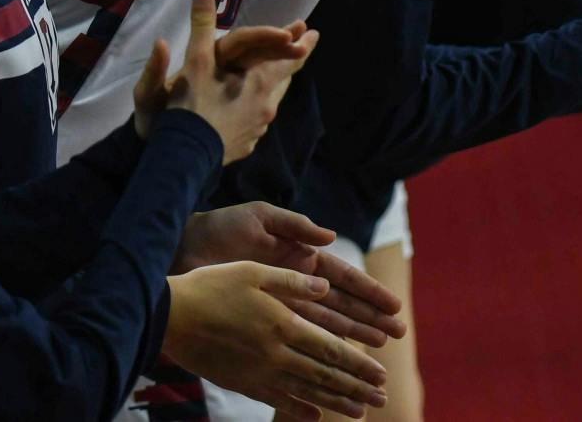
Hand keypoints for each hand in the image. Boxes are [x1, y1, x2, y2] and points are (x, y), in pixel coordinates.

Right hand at [131, 0, 313, 159]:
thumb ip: (201, 26)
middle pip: (285, 79)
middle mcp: (266, 105)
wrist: (184, 157)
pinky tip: (252, 108)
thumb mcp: (195, 61)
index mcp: (260, 81)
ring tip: (280, 76)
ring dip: (277, 84)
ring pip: (273, 101)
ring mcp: (257, 128)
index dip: (299, 43)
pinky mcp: (246, 145)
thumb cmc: (192, 105)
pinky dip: (259, 107)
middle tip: (304, 48)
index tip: (311, 32)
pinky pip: (258, 120)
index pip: (288, 58)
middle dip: (293, 60)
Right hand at [163, 263, 389, 419]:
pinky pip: (276, 399)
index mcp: (283, 323)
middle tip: (382, 396)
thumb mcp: (254, 272)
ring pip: (306, 391)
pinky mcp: (242, 383)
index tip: (381, 373)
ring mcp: (259, 372)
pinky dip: (299, 408)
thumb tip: (325, 286)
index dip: (359, 363)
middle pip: (324, 374)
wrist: (171, 317)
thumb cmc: (212, 287)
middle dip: (357, 387)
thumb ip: (292, 281)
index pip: (331, 349)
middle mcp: (276, 353)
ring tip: (360, 411)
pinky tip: (315, 415)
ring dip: (336, 402)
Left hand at [176, 203, 406, 345]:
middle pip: (341, 305)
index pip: (342, 277)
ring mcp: (282, 305)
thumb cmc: (221, 229)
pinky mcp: (265, 321)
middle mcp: (296, 284)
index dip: (368, 291)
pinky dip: (316, 350)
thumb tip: (330, 236)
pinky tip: (334, 363)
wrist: (184, 251)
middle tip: (397, 333)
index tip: (392, 305)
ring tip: (377, 349)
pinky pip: (297, 338)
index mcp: (300, 257)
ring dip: (352, 337)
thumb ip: (296, 226)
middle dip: (369, 318)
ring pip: (325, 325)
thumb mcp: (260, 218)